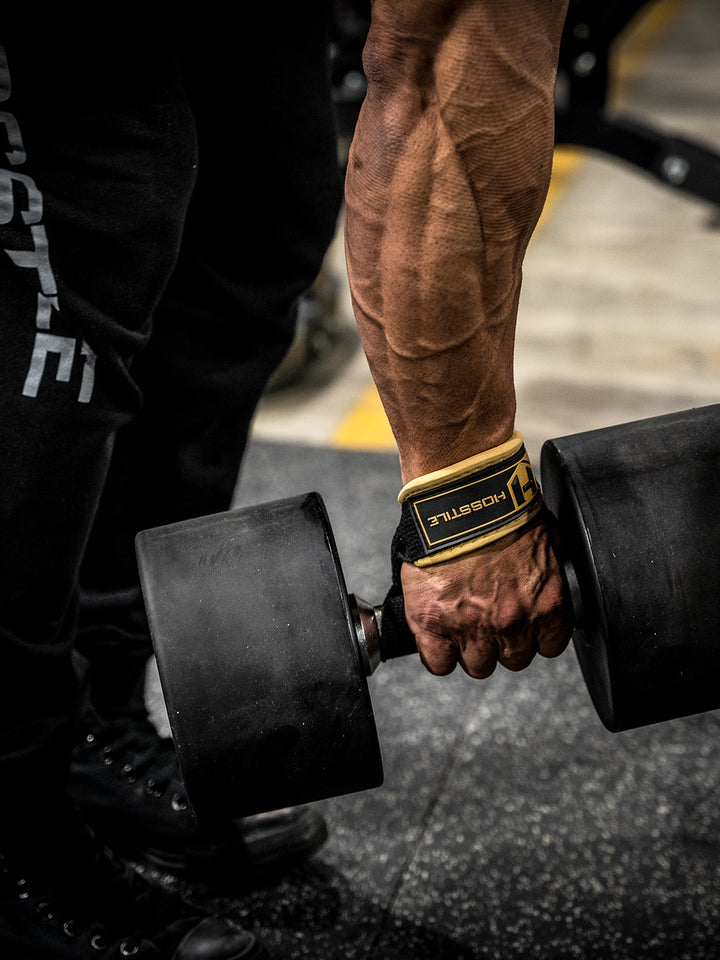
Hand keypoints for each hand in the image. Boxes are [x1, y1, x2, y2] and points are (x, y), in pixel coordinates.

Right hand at [400, 510, 572, 677]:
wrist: (461, 496)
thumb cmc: (503, 508)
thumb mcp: (547, 541)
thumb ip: (549, 575)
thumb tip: (548, 583)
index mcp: (546, 605)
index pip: (548, 646)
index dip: (533, 634)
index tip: (522, 623)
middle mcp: (512, 623)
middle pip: (514, 660)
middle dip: (504, 642)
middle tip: (489, 618)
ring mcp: (470, 626)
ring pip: (478, 666)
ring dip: (472, 648)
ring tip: (462, 624)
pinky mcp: (432, 623)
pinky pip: (438, 663)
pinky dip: (438, 653)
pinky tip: (438, 635)